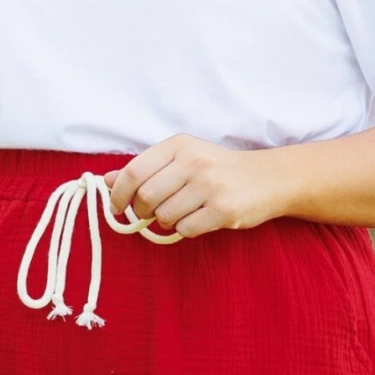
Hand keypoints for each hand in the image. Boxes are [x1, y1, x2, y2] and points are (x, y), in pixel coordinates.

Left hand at [106, 135, 286, 236]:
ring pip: (164, 216)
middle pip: (146, 198)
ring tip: (182, 212)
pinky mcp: (223, 210)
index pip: (134, 172)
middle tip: (152, 213)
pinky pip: (185, 229)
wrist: (267, 178)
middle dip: (143, 212)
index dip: (118, 194)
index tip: (117, 207)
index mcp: (179, 145)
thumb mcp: (181, 159)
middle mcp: (194, 162)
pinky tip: (198, 218)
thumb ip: (144, 169)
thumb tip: (107, 180)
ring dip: (166, 221)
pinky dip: (185, 229)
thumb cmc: (218, 169)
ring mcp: (210, 186)